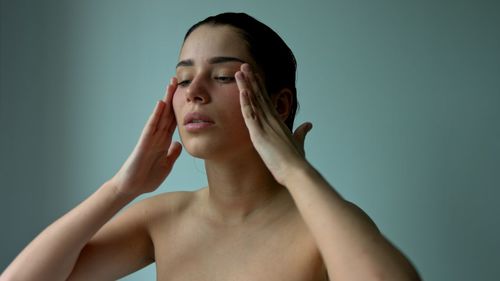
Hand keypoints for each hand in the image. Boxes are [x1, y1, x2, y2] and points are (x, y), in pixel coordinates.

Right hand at [110, 78, 181, 196]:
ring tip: (170, 84)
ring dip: (165, 100)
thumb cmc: (147, 177)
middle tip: (178, 80)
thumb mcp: (166, 165)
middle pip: (167, 113)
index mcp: (164, 142)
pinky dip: (156, 115)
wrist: (131, 188)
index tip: (187, 95)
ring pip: (160, 115)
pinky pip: (151, 127)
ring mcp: (150, 138)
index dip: (181, 108)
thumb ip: (172, 154)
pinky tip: (160, 105)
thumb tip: (179, 144)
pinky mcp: (144, 143)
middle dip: (173, 97)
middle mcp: (157, 137)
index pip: (174, 121)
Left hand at [235, 64, 311, 184]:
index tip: (254, 75)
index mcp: (278, 122)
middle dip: (252, 80)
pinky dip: (246, 102)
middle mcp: (272, 120)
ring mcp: (266, 125)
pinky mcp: (259, 133)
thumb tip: (308, 125)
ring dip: (247, 85)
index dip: (260, 87)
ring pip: (254, 101)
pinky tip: (242, 91)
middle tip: (245, 65)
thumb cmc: (296, 161)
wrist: (296, 171)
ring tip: (240, 71)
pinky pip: (251, 114)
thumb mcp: (298, 143)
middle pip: (260, 95)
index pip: (266, 100)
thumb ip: (301, 132)